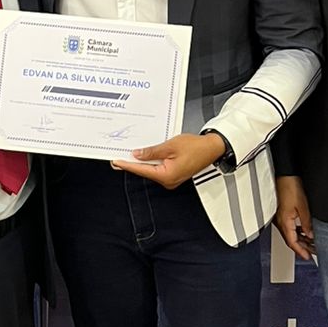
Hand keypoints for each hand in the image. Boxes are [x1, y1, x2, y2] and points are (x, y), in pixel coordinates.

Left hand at [111, 131, 226, 190]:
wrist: (212, 148)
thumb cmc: (196, 147)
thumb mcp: (170, 146)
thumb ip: (152, 151)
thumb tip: (137, 154)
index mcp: (167, 175)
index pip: (141, 170)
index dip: (127, 165)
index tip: (116, 162)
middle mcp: (168, 180)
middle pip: (145, 171)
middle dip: (133, 163)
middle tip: (119, 156)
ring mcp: (171, 179)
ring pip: (151, 170)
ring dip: (142, 162)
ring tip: (131, 154)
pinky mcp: (174, 174)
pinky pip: (158, 169)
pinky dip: (151, 162)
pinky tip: (145, 155)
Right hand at [274, 175, 315, 260]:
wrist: (284, 175)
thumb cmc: (290, 187)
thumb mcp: (302, 207)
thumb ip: (306, 223)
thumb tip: (310, 235)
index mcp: (284, 222)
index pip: (292, 242)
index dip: (300, 251)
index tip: (308, 257)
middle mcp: (280, 222)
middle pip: (291, 240)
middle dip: (301, 248)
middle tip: (311, 253)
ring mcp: (280, 217)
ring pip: (290, 234)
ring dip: (300, 240)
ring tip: (310, 244)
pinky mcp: (282, 213)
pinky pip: (290, 227)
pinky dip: (297, 231)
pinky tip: (304, 231)